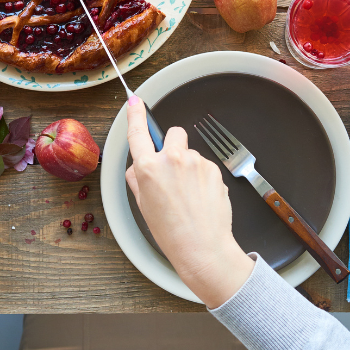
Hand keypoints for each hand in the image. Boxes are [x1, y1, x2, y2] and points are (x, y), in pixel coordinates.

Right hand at [125, 96, 252, 307]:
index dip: (135, 115)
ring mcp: (196, 162)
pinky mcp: (214, 169)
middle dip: (174, 146)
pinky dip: (204, 178)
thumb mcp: (143, 206)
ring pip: (192, 153)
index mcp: (148, 168)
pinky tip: (202, 199)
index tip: (135, 101)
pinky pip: (206, 166)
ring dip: (190, 167)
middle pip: (173, 134)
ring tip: (190, 196)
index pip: (138, 133)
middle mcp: (172, 159)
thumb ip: (139, 179)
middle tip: (175, 169)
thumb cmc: (171, 232)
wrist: (202, 248)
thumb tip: (138, 166)